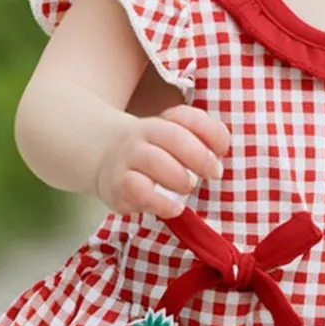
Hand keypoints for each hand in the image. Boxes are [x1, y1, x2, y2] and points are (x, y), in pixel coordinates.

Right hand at [94, 105, 230, 219]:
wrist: (101, 155)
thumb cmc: (151, 153)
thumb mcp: (171, 141)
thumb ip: (199, 144)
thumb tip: (218, 160)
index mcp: (160, 123)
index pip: (186, 117)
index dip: (211, 132)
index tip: (223, 150)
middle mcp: (141, 136)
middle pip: (173, 136)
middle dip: (200, 157)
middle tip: (213, 173)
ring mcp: (126, 159)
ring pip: (153, 159)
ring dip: (179, 176)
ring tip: (188, 187)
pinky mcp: (116, 187)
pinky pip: (137, 190)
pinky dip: (161, 202)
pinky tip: (175, 208)